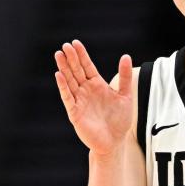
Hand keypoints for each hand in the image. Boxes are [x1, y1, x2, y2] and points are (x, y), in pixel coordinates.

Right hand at [54, 40, 132, 154]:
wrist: (115, 142)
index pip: (87, 66)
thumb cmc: (119, 120)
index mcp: (97, 85)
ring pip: (70, 81)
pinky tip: (59, 75)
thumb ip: (125, 78)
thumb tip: (126, 56)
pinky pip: (68, 97)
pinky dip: (63, 87)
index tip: (75, 43)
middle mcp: (86, 91)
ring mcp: (80, 101)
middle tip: (65, 45)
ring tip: (58, 55)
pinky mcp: (75, 112)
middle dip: (71, 58)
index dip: (81, 55)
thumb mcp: (125, 96)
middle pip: (76, 71)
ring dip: (64, 68)